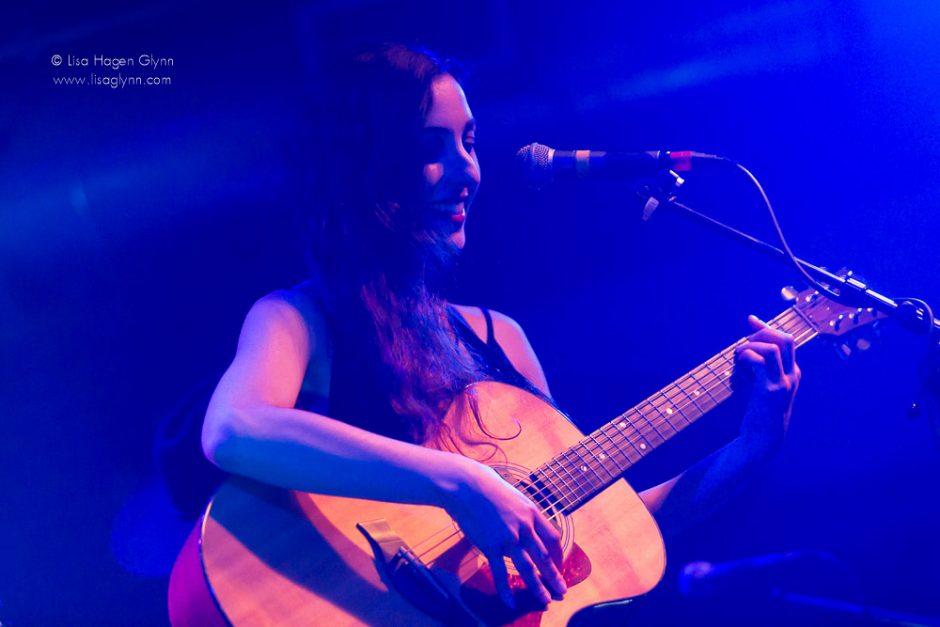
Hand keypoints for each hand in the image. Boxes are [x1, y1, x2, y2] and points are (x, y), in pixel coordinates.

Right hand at [442, 457, 566, 607]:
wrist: (467, 486)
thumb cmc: (487, 485)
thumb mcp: (514, 495)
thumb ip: (521, 512)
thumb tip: (524, 520)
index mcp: (532, 513)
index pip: (552, 538)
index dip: (558, 554)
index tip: (558, 564)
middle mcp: (524, 527)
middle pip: (544, 557)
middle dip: (554, 576)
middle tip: (562, 590)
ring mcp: (508, 538)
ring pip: (527, 568)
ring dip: (538, 587)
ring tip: (545, 600)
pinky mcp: (491, 546)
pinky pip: (500, 572)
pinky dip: (505, 590)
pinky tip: (510, 602)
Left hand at [734, 315, 801, 451]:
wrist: (762, 439)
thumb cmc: (758, 410)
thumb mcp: (759, 383)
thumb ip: (756, 362)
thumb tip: (746, 339)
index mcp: (791, 371)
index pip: (785, 339)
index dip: (766, 326)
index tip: (750, 319)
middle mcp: (792, 374)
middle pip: (785, 338)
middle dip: (762, 332)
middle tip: (745, 344)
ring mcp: (783, 382)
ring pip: (771, 347)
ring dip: (750, 347)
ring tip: (739, 359)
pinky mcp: (770, 390)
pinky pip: (758, 360)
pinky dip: (745, 359)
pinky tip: (739, 372)